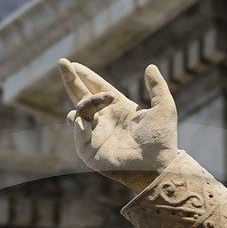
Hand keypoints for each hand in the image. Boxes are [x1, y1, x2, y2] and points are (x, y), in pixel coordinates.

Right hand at [60, 59, 178, 191]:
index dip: (86, 76)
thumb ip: (157, 86)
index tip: (74, 63)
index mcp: (119, 108)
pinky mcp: (88, 150)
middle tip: (62, 62)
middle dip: (70, 80)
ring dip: (86, 102)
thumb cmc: (162, 140)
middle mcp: (104, 120)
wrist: (156, 165)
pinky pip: (78, 131)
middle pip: (81, 96)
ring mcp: (95, 135)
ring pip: (78, 111)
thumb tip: (150, 66)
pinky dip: (79, 124)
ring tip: (103, 100)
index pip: (97, 87)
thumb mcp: (164, 107)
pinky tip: (84, 121)